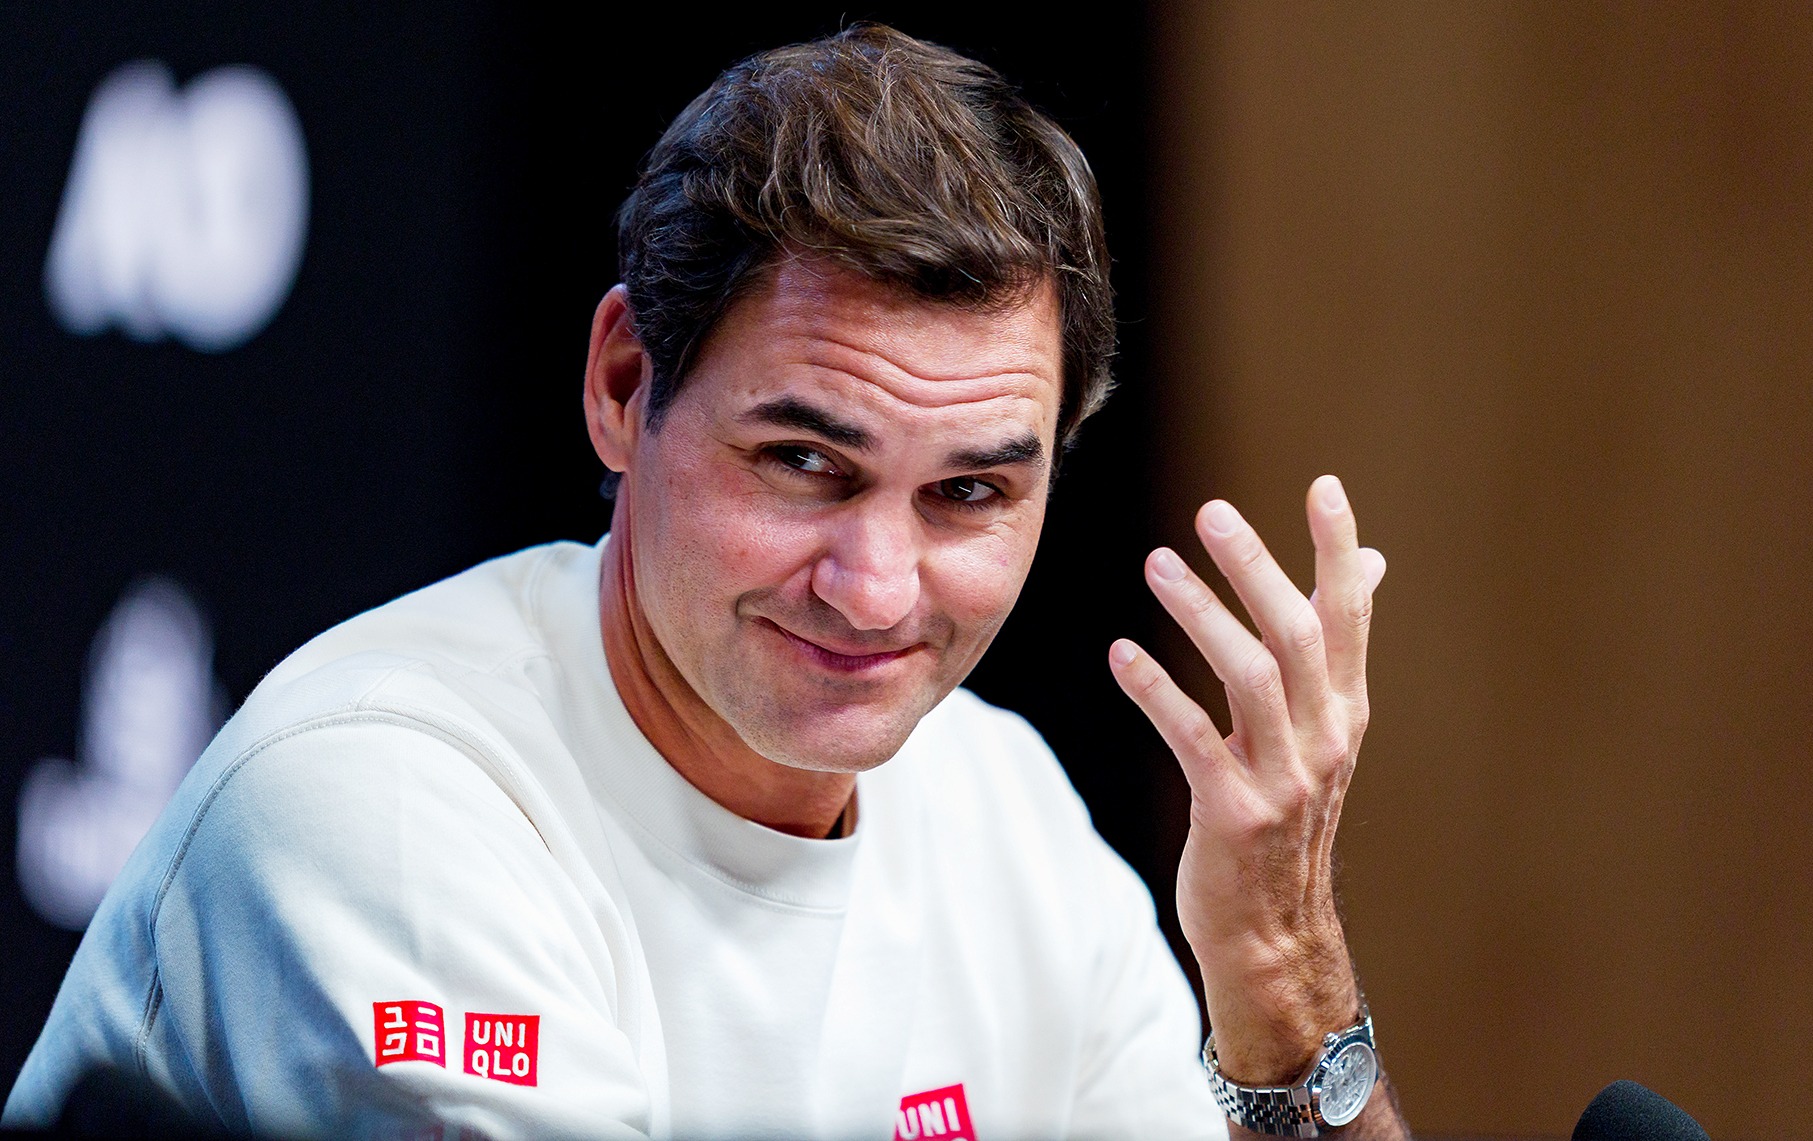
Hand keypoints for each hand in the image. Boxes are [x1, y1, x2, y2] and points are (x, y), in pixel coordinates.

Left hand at [1108, 475, 1386, 1085]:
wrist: (1274, 934)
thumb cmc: (1285, 819)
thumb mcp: (1322, 734)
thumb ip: (1334, 653)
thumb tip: (1372, 566)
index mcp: (1345, 712)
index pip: (1350, 615)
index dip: (1340, 550)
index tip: (1324, 486)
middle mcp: (1324, 738)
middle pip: (1299, 634)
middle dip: (1258, 567)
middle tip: (1212, 512)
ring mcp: (1283, 778)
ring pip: (1251, 676)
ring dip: (1202, 614)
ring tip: (1156, 564)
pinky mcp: (1233, 813)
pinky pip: (1192, 738)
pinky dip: (1156, 690)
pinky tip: (1121, 654)